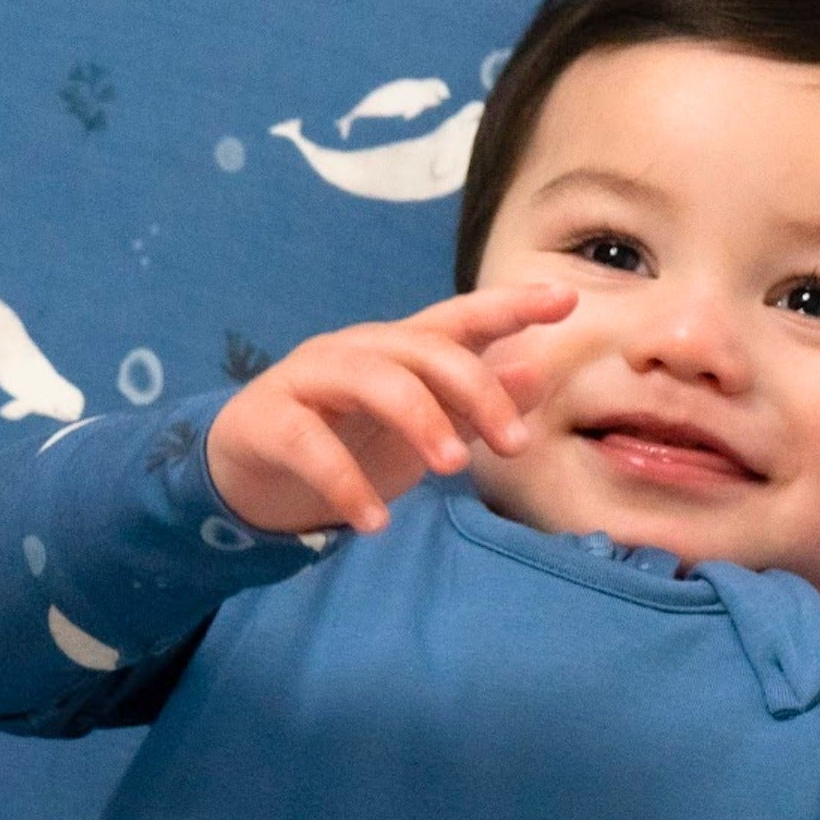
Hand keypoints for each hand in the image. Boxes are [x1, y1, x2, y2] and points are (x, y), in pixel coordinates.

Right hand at [205, 282, 576, 536]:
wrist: (255, 478)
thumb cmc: (353, 444)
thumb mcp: (425, 429)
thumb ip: (477, 403)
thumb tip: (538, 371)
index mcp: (399, 349)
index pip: (459, 318)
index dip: (509, 305)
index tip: (564, 298)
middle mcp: (357, 351)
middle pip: (424, 350)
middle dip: (477, 390)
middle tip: (515, 445)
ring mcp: (308, 380)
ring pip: (372, 379)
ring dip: (420, 420)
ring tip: (452, 469)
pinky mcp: (267, 421)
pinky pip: (311, 445)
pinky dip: (346, 484)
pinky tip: (375, 521)